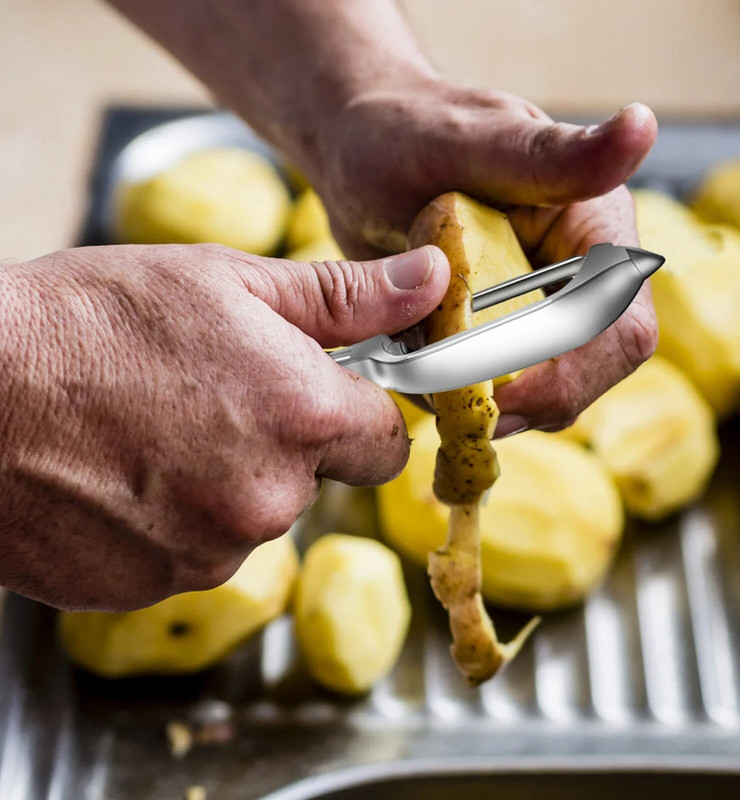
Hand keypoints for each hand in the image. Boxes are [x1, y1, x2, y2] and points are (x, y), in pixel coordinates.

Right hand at [0, 243, 448, 609]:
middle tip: (212, 399)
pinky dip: (172, 521)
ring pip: (253, 519)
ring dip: (222, 484)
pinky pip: (194, 553)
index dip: (359, 415)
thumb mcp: (229, 282)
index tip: (327, 396)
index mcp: (304, 416)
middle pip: (317, 480)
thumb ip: (346, 297)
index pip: (388, 439)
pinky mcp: (154, 584)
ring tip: (153, 433)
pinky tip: (125, 475)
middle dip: (284, 445)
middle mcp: (270, 497)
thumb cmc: (89, 323)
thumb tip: (430, 283)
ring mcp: (210, 551)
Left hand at [319, 80, 658, 430]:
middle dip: (529, 400)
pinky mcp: (506, 336)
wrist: (361, 157)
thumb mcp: (469, 141)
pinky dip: (465, 400)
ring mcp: (543, 311)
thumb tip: (641, 126)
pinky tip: (422, 377)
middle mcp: (582, 276)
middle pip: (591, 371)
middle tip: (455, 407)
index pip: (619, 325)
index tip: (501, 395)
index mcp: (595, 227)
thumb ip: (551, 154)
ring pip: (547, 393)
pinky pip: (503, 392)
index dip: (572, 372)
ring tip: (428, 381)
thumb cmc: (408, 131)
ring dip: (492, 407)